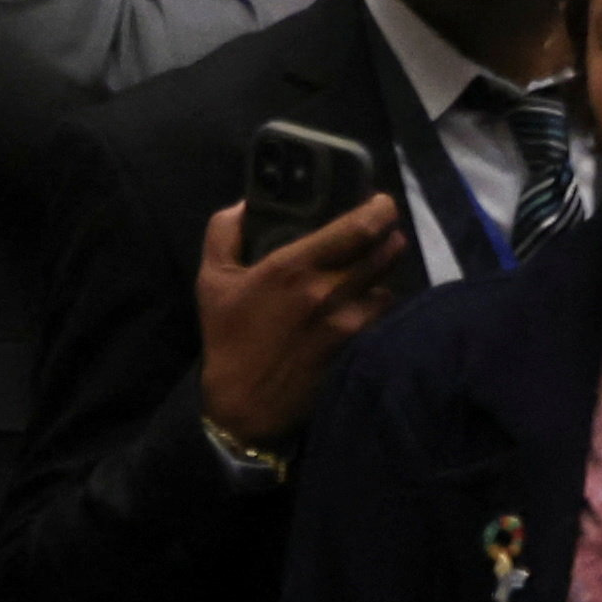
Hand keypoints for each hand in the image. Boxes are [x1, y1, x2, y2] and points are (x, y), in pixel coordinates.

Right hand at [195, 194, 410, 453]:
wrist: (247, 400)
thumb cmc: (229, 335)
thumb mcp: (211, 280)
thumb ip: (223, 234)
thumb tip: (243, 204)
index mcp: (294, 267)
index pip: (357, 228)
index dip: (378, 209)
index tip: (378, 201)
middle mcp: (331, 289)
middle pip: (385, 250)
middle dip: (389, 234)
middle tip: (381, 228)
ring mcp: (352, 319)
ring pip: (390, 280)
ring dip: (385, 267)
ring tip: (373, 263)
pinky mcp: (361, 343)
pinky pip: (383, 310)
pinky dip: (380, 298)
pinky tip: (366, 298)